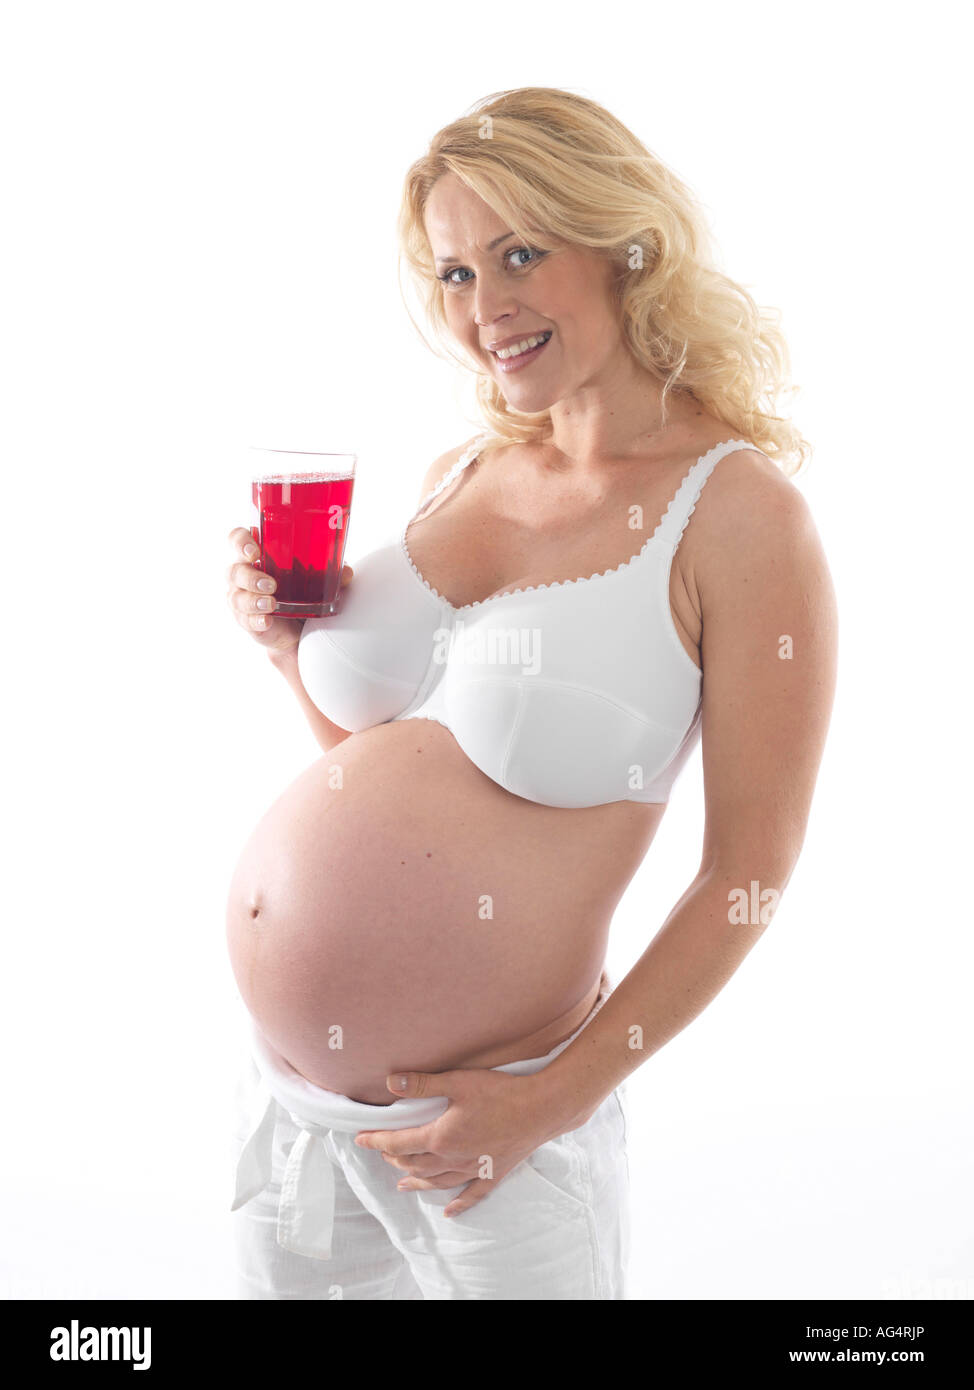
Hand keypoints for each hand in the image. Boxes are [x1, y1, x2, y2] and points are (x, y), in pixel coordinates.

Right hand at [225, 526, 352, 656]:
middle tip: (271, 584)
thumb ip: (332, 573)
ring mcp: (242, 598)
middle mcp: (244, 575)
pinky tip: (267, 621)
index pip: (238, 539)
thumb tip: (346, 572)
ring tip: (272, 603)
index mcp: (259, 556)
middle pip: (234, 570)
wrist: (301, 628)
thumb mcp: (320, 579)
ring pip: (236, 596)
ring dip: (253, 600)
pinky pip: (245, 620)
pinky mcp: (247, 620)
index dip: (241, 541)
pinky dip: (256, 620)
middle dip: (249, 576)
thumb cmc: (303, 591)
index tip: (255, 550)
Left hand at [353, 1067, 562, 1218]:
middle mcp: (453, 1159)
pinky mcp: (493, 1173)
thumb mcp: (458, 1081)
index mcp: (441, 1137)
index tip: (360, 1139)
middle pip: (416, 1164)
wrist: (541, 1108)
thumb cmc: (500, 1092)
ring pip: (438, 1182)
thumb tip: (391, 1082)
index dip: (378, 1140)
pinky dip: (458, 1205)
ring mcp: (474, 1169)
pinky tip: (448, 1211)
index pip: (400, 1142)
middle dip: (395, 1158)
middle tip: (383, 1153)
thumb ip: (423, 1084)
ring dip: (418, 1183)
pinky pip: (471, 1195)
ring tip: (402, 1184)